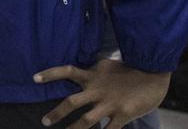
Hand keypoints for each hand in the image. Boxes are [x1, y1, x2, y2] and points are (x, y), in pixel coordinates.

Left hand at [34, 58, 168, 128]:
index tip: (34, 78)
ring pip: (87, 120)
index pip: (66, 71)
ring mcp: (109, 104)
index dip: (50, 74)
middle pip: (72, 102)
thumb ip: (91, 73)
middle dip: (57, 113)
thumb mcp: (105, 67)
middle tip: (44, 122)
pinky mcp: (123, 114)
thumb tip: (76, 74)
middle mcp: (97, 90)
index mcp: (92, 76)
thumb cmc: (128, 70)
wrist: (153, 73)